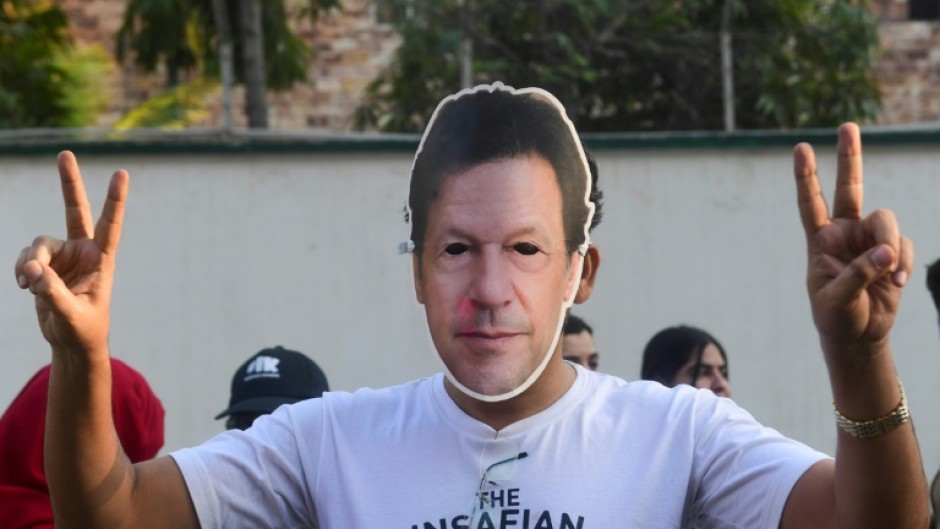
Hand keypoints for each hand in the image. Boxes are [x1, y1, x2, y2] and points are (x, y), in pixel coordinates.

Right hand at [14, 151, 128, 357]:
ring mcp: (63, 255)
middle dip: (70, 182)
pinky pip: (26, 258)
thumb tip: (32, 271)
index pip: (111, 225)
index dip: (115, 200)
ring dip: (31, 263)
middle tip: (66, 154)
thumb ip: (52, 292)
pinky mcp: (45, 264)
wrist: (72, 340)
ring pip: (39, 244)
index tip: (121, 173)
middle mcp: (83, 251)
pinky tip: (24, 286)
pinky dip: (21, 271)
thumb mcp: (72, 314)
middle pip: (75, 210)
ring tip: (29, 285)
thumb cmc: (84, 328)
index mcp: (102, 259)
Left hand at [794, 123, 912, 358]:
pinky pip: (903, 245)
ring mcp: (869, 240)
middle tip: (847, 126)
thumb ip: (858, 274)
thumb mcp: (836, 299)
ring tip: (887, 276)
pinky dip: (902, 264)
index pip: (810, 203)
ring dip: (889, 247)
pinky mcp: (892, 252)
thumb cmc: (836, 316)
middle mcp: (844, 233)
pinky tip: (895, 283)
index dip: (806, 176)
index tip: (800, 148)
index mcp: (819, 240)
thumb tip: (886, 253)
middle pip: (849, 188)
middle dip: (849, 157)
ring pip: (886, 221)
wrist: (858, 336)